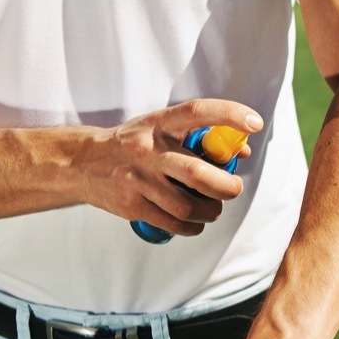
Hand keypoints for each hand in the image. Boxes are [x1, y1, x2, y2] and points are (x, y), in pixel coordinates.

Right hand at [79, 99, 261, 236]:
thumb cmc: (134, 145)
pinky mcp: (132, 205)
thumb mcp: (161, 129)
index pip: (197, 112)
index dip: (229, 115)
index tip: (254, 122)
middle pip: (198, 174)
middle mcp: (149, 150)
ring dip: (211, 212)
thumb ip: (200, 138)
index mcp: (159, 124)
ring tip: (212, 208)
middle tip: (233, 189)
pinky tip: (193, 221)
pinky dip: (193, 226)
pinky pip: (175, 224)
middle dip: (227, 187)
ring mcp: (139, 180)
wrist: (83, 163)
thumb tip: (240, 152)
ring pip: (189, 206)